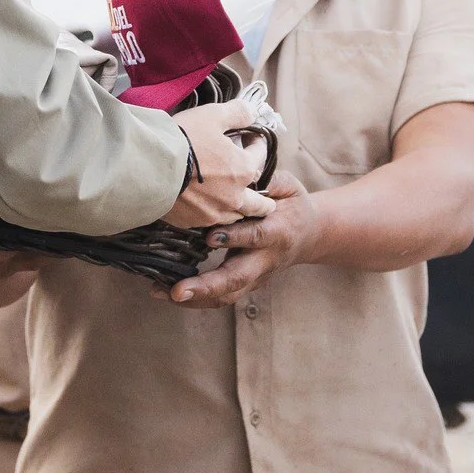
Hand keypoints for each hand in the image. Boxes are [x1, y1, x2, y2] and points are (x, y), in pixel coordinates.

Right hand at [162, 100, 280, 227]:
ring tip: (234, 201)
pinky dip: (213, 213)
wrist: (149, 165)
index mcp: (244, 170)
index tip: (252, 139)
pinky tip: (206, 205)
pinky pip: (210, 221)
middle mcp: (234, 197)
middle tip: (263, 194)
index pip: (261, 156)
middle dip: (264, 198)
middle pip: (260, 204)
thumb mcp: (213, 115)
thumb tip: (251, 112)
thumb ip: (237, 113)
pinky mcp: (193, 222)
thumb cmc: (183, 139)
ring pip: (236, 216)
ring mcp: (214, 213)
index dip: (258, 144)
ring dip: (239, 208)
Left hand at [168, 172, 310, 306]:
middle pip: (237, 279)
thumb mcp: (288, 186)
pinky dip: (195, 299)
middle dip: (207, 286)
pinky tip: (166, 292)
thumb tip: (248, 173)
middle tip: (178, 290)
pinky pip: (221, 297)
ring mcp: (255, 277)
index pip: (255, 237)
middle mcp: (265, 260)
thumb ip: (270, 181)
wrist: (310, 235)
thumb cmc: (293, 205)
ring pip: (227, 295)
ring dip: (195, 299)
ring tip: (162, 293)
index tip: (210, 236)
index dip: (235, 238)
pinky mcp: (245, 284)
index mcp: (276, 233)